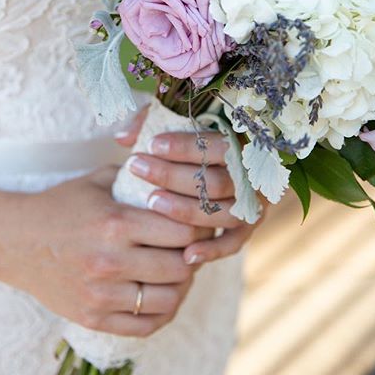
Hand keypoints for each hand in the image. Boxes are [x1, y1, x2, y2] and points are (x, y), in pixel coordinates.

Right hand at [0, 167, 206, 336]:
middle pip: (180, 268)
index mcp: (116, 223)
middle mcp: (110, 261)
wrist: (13, 240)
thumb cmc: (61, 205)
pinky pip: (144, 327)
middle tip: (192, 249)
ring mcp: (101, 294)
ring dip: (180, 287)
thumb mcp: (98, 181)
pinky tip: (161, 297)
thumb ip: (138, 178)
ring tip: (178, 273)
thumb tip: (176, 175)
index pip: (181, 232)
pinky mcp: (92, 317)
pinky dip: (161, 313)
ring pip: (167, 300)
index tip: (197, 223)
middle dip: (193, 257)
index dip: (196, 227)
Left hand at [117, 124, 262, 265]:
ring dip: (186, 210)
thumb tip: (121, 137)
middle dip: (173, 175)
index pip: (218, 146)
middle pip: (215, 181)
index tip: (152, 144)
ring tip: (152, 201)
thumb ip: (154, 122)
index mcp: (241, 144)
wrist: (222, 165)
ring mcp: (252, 204)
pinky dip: (212, 250)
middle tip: (138, 168)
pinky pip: (232, 243)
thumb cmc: (193, 140)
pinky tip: (185, 254)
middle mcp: (252, 175)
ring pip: (222, 212)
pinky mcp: (246, 228)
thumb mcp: (178, 121)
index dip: (185, 146)